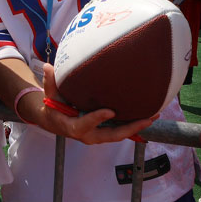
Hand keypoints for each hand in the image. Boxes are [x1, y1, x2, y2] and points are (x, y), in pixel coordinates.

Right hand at [30, 63, 156, 143]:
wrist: (55, 122)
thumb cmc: (53, 107)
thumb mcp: (50, 95)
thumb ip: (50, 82)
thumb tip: (47, 66)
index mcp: (72, 126)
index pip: (84, 125)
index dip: (97, 119)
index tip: (110, 111)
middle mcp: (87, 135)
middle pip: (110, 135)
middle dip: (130, 128)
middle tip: (147, 119)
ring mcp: (97, 135)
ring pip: (119, 135)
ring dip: (137, 127)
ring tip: (153, 116)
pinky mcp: (104, 133)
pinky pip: (120, 131)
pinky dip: (134, 125)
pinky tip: (148, 116)